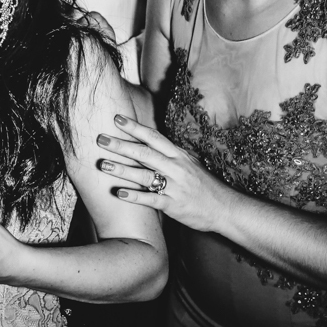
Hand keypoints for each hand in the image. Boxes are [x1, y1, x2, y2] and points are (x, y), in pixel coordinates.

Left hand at [97, 115, 234, 233]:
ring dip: (122, 170)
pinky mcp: (174, 205)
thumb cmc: (204, 185)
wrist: (225, 208)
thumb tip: (147, 142)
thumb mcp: (189, 163)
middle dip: (121, 145)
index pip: (153, 137)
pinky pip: (151, 199)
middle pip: (145, 153)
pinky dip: (135, 196)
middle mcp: (176, 167)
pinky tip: (119, 193)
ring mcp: (175, 186)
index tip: (116, 118)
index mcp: (178, 155)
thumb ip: (168, 154)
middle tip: (101, 139)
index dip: (135, 128)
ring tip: (103, 165)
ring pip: (145, 175)